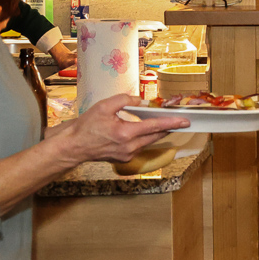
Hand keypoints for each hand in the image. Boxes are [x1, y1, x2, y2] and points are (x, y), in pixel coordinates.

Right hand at [59, 96, 187, 163]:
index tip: (185, 121)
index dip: (171, 122)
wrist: (73, 146)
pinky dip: (143, 138)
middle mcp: (129, 147)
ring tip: (161, 123)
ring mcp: (127, 155)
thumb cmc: (86, 126)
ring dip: (155, 133)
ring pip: (148, 142)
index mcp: (125, 133)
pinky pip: (139, 147)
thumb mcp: (104, 106)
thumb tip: (141, 102)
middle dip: (168, 128)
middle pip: (156, 136)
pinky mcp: (124, 159)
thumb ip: (125, 100)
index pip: (154, 126)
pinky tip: (141, 131)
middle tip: (179, 121)